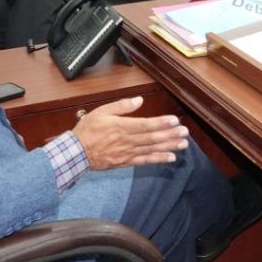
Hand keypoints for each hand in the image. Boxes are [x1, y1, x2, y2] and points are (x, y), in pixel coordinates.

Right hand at [71, 97, 188, 170]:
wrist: (76, 153)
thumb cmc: (87, 130)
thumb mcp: (101, 112)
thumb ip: (121, 106)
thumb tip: (139, 100)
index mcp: (121, 127)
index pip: (145, 124)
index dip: (161, 123)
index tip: (174, 120)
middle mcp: (126, 141)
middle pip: (152, 138)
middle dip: (170, 135)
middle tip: (185, 132)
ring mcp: (127, 153)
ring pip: (151, 149)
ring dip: (169, 147)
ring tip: (183, 144)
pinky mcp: (125, 162)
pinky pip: (144, 161)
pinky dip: (158, 159)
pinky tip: (171, 158)